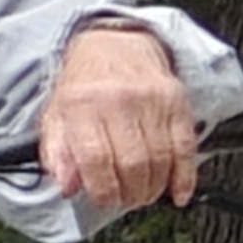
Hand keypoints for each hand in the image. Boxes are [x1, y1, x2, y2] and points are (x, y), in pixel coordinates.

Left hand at [36, 24, 205, 221]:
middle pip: (131, 163)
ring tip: (143, 194)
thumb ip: (57, 153)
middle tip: (125, 200)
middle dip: (130, 193)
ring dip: (153, 188)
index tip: (105, 199)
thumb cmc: (85, 85)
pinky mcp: (177, 103)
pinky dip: (184, 177)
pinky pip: (185, 148)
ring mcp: (151, 101)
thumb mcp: (56, 114)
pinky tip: (177, 192)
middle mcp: (119, 100)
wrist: (116, 43)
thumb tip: (67, 186)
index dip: (102, 189)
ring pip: (160, 160)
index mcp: (83, 104)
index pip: (95, 158)